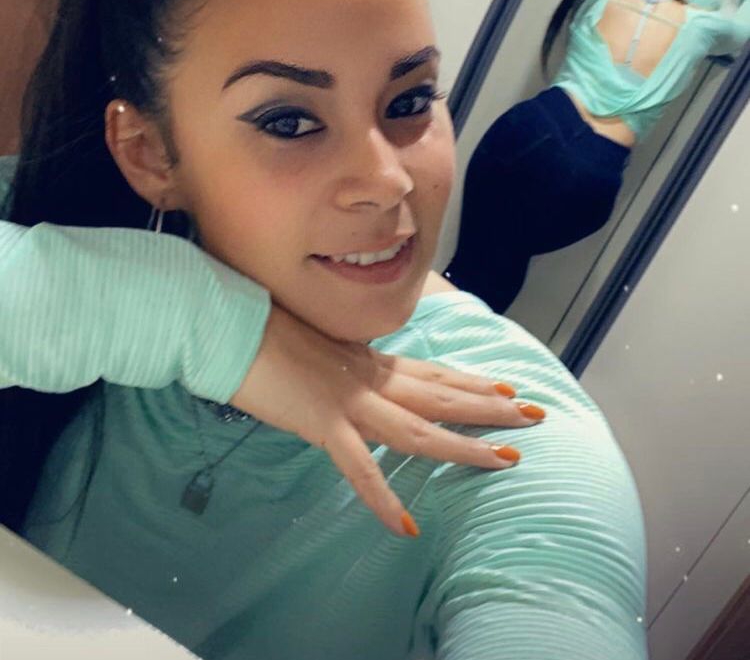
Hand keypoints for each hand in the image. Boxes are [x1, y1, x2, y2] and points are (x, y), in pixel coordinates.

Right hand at [230, 302, 544, 537]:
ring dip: (464, 447)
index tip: (508, 386)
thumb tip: (361, 372)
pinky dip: (384, 499)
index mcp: (369, 361)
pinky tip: (407, 526)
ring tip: (505, 460)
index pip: (432, 373)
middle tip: (535, 415)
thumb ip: (348, 364)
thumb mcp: (321, 345)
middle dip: (490, 407)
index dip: (472, 381)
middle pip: (441, 396)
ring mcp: (351, 404)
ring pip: (419, 429)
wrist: (233, 327)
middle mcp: (371, 379)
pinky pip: (360, 469)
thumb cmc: (269, 331)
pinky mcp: (323, 426)